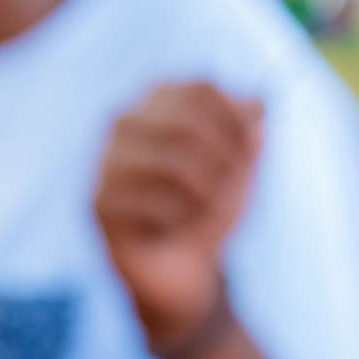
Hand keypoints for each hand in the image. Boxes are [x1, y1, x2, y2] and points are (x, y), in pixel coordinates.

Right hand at [95, 82, 262, 352]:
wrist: (186, 268)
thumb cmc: (210, 207)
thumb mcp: (240, 163)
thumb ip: (248, 127)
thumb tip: (258, 102)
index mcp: (155, 102)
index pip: (200, 89)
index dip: (235, 119)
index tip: (248, 147)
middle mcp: (123, 123)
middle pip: (186, 124)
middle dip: (222, 160)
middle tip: (226, 187)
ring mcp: (106, 163)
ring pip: (171, 164)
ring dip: (203, 194)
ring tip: (200, 209)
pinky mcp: (99, 203)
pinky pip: (152, 204)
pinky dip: (177, 220)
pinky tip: (172, 228)